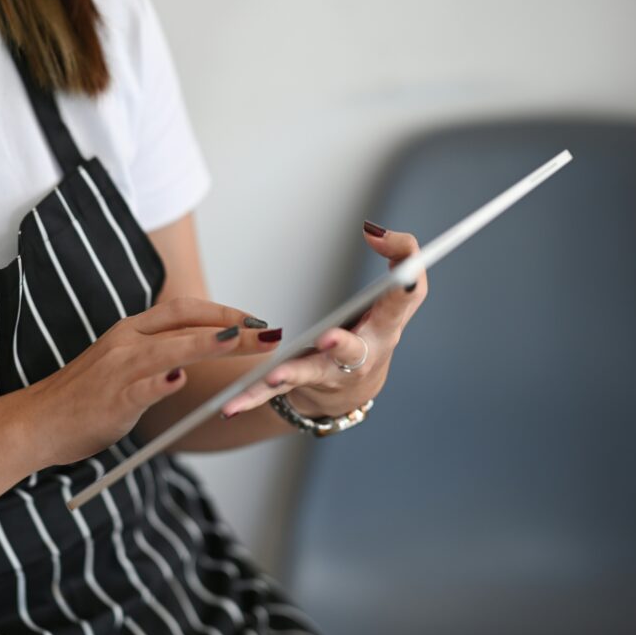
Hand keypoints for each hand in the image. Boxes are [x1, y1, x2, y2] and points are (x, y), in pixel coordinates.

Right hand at [21, 297, 280, 466]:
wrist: (36, 421)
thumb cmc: (83, 397)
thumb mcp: (123, 365)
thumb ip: (158, 356)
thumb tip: (196, 354)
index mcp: (130, 330)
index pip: (184, 310)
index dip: (223, 312)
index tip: (255, 320)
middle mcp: (126, 341)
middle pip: (187, 325)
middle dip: (232, 326)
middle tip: (269, 332)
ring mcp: (118, 369)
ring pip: (169, 348)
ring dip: (208, 344)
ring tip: (241, 342)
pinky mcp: (111, 399)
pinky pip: (140, 388)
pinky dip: (161, 382)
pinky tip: (182, 379)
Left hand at [221, 221, 426, 419]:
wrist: (357, 386)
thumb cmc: (375, 328)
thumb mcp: (393, 293)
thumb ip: (398, 253)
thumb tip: (372, 228)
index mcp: (387, 325)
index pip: (403, 300)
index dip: (406, 285)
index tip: (401, 274)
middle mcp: (363, 355)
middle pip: (354, 351)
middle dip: (341, 345)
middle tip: (327, 338)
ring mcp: (332, 374)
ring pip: (311, 374)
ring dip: (293, 375)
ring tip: (273, 375)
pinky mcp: (302, 385)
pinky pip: (275, 391)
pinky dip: (252, 398)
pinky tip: (230, 406)